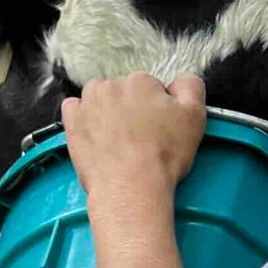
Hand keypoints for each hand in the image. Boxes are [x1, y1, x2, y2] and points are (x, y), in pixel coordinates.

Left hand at [62, 72, 206, 198]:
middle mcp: (113, 86)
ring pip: (98, 97)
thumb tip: (182, 81)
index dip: (157, 110)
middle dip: (132, 110)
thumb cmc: (163, 155)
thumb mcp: (195, 117)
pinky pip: (74, 108)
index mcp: (142, 82)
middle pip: (124, 92)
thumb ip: (192, 87)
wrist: (131, 186)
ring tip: (117, 137)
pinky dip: (82, 116)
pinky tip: (94, 133)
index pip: (151, 89)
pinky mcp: (73, 122)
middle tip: (141, 138)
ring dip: (106, 110)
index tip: (159, 129)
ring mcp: (89, 103)